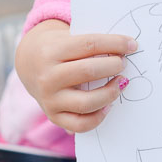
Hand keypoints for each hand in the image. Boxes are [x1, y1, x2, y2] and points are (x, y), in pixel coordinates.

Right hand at [15, 19, 137, 132]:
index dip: (115, 43)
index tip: (132, 44)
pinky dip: (99, 117)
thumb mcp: (68, 37)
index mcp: (52, 51)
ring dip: (111, 92)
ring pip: (87, 102)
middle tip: (123, 63)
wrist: (30, 63)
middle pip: (89, 71)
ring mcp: (49, 99)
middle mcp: (48, 77)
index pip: (90, 44)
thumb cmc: (59, 47)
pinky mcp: (53, 116)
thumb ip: (92, 43)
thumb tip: (128, 46)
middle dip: (113, 66)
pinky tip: (109, 105)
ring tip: (121, 83)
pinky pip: (80, 124)